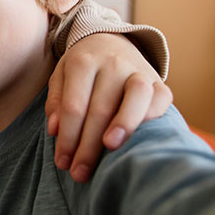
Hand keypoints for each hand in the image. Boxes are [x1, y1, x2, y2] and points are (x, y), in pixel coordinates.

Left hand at [45, 33, 171, 182]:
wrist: (111, 40)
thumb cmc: (82, 68)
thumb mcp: (60, 76)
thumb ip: (56, 101)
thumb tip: (54, 130)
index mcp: (82, 62)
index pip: (73, 106)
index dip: (68, 138)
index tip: (62, 162)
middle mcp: (111, 63)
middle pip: (100, 109)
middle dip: (88, 146)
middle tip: (80, 173)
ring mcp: (137, 69)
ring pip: (135, 97)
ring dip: (123, 125)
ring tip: (110, 150)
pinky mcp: (158, 80)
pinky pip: (160, 97)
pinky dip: (152, 116)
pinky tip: (140, 137)